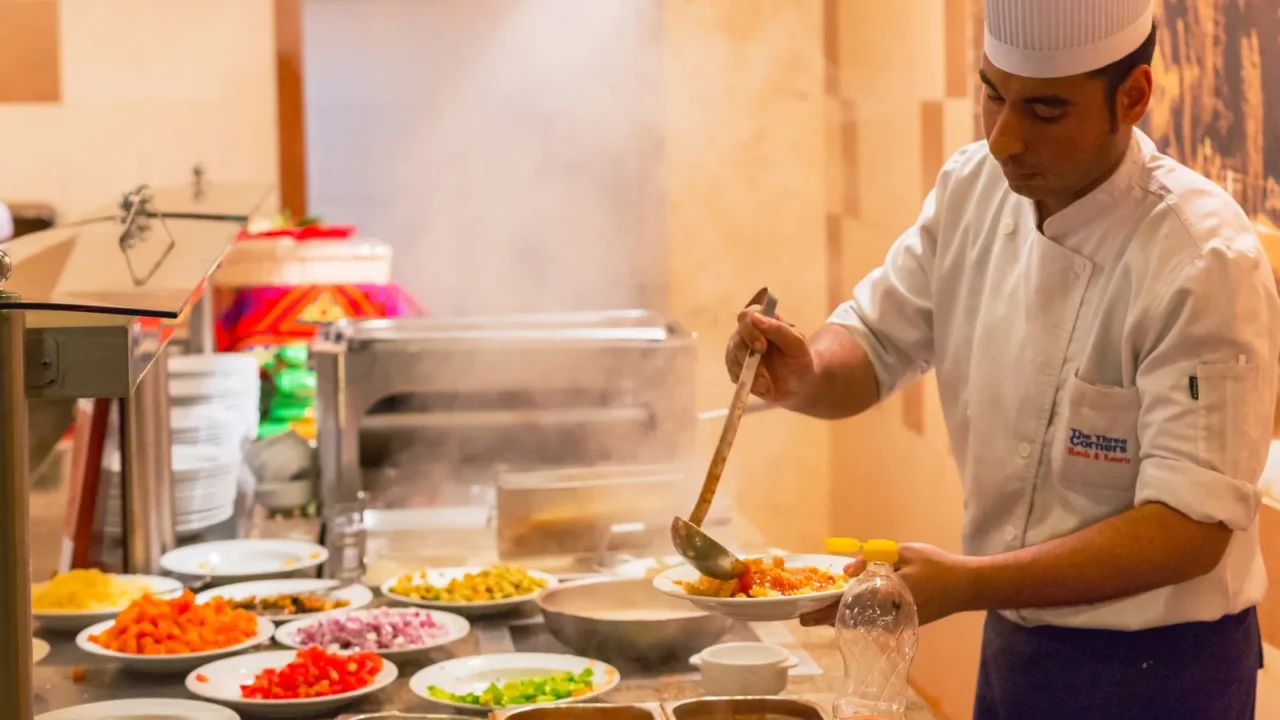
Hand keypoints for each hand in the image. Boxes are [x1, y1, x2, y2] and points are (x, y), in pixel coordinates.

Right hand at [724, 303, 814, 403]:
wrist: (797, 385)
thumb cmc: (800, 361)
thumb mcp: (797, 345)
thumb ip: (780, 330)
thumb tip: (756, 318)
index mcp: (764, 320)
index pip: (747, 316)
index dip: (750, 330)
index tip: (761, 346)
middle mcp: (747, 332)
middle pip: (737, 338)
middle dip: (748, 356)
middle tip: (763, 374)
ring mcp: (739, 350)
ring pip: (733, 357)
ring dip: (750, 373)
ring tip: (766, 384)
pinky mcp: (735, 367)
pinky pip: (734, 373)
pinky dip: (747, 382)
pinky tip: (762, 387)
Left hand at [799, 543, 977, 627]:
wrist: (966, 587)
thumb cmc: (937, 566)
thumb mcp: (903, 552)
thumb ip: (873, 558)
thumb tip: (846, 569)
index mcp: (887, 595)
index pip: (849, 606)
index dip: (825, 611)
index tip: (805, 616)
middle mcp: (889, 614)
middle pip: (851, 619)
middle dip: (827, 618)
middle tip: (804, 618)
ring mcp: (897, 621)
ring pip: (861, 622)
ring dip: (841, 618)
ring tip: (819, 614)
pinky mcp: (903, 623)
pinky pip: (873, 622)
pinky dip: (857, 616)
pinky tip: (846, 611)